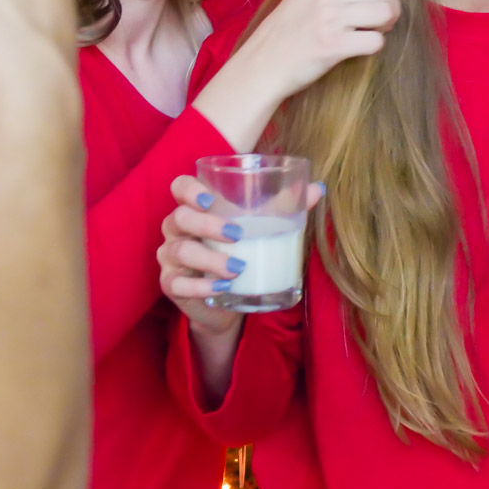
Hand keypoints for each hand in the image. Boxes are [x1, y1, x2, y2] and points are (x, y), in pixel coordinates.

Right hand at [157, 173, 324, 333]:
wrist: (228, 300)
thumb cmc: (240, 253)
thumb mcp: (260, 228)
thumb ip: (284, 206)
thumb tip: (318, 188)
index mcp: (196, 208)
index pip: (180, 187)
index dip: (189, 189)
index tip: (211, 199)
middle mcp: (177, 229)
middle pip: (180, 217)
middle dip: (207, 224)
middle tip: (237, 234)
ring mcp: (170, 257)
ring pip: (180, 251)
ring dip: (210, 259)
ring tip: (238, 268)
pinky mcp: (171, 285)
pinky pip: (176, 284)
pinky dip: (200, 286)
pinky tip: (222, 288)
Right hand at [194, 0, 413, 149]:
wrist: (262, 63)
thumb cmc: (288, 29)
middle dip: (390, 8)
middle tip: (376, 20)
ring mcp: (331, 17)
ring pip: (387, 14)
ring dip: (384, 27)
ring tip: (366, 32)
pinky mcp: (334, 44)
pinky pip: (376, 41)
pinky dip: (372, 47)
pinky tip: (355, 48)